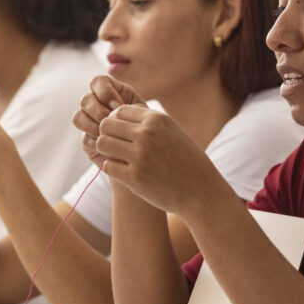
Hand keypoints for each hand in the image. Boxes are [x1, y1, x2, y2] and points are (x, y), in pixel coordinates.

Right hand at [72, 75, 146, 167]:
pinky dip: (98, 142)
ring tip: (112, 134)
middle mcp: (95, 105)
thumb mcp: (142, 112)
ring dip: (95, 125)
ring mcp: (89, 122)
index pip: (98, 82)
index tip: (119, 105)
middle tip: (114, 121)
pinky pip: (85, 138)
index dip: (105, 92)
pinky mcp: (88, 141)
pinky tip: (111, 146)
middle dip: (100, 110)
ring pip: (79, 118)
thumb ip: (129, 107)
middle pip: (86, 100)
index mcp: (110, 92)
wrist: (146, 149)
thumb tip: (115, 110)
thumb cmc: (144, 126)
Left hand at [92, 104, 222, 215]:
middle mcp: (147, 134)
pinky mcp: (134, 177)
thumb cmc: (185, 161)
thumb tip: (116, 113)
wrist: (200, 192)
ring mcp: (140, 156)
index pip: (119, 111)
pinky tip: (122, 172)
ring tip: (117, 157)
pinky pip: (107, 165)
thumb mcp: (172, 132)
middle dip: (108, 135)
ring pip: (102, 143)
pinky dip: (112, 168)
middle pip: (106, 125)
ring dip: (106, 150)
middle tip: (116, 146)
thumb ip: (148, 122)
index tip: (122, 134)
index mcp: (157, 119)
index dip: (116, 122)